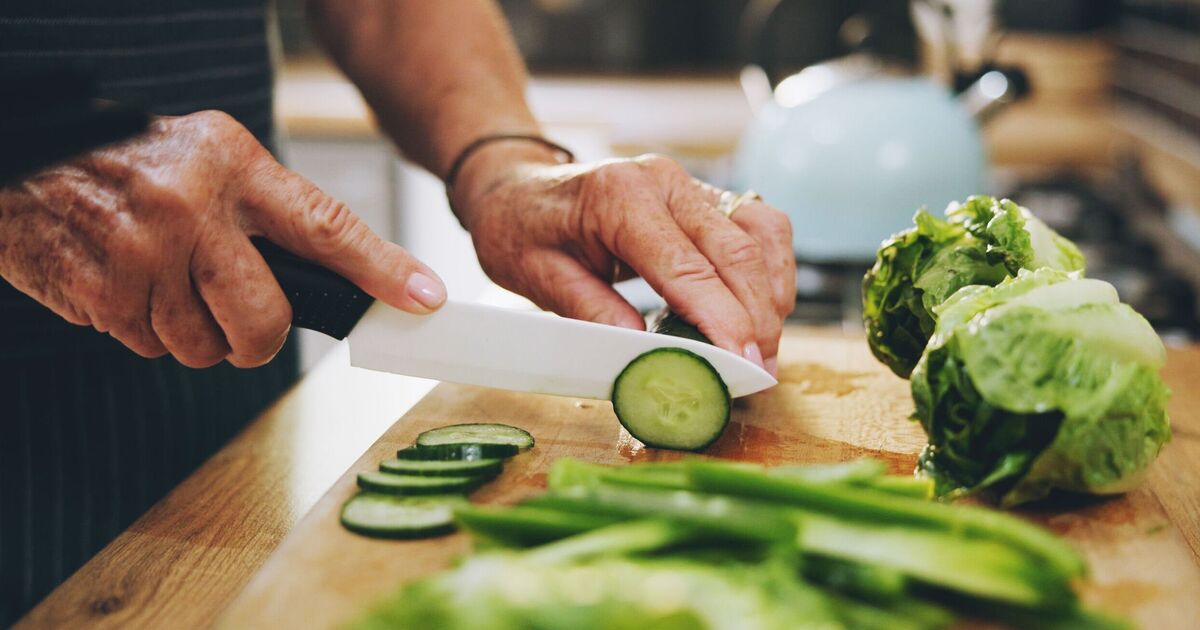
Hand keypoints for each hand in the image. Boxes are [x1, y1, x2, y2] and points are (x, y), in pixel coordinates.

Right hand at [0, 111, 445, 366]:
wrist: (25, 158)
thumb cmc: (128, 160)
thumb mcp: (208, 158)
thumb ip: (265, 212)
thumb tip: (338, 278)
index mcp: (235, 165)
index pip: (327, 227)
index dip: (382, 270)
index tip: (423, 299)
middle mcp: (195, 207)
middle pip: (265, 320)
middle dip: (254, 340)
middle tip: (236, 322)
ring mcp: (145, 252)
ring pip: (203, 347)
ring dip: (188, 333)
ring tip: (161, 280)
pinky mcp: (103, 292)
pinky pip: (150, 348)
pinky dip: (142, 330)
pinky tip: (125, 285)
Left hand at [453, 146, 794, 374]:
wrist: (516, 188)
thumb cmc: (520, 230)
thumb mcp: (538, 277)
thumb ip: (591, 311)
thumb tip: (645, 354)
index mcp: (618, 197)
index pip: (686, 265)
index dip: (722, 318)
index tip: (743, 363)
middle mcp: (662, 180)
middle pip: (735, 250)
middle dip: (757, 317)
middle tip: (761, 374)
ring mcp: (687, 182)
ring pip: (759, 231)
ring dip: (773, 292)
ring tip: (766, 350)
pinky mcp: (701, 194)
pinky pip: (757, 223)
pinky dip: (771, 267)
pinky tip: (765, 308)